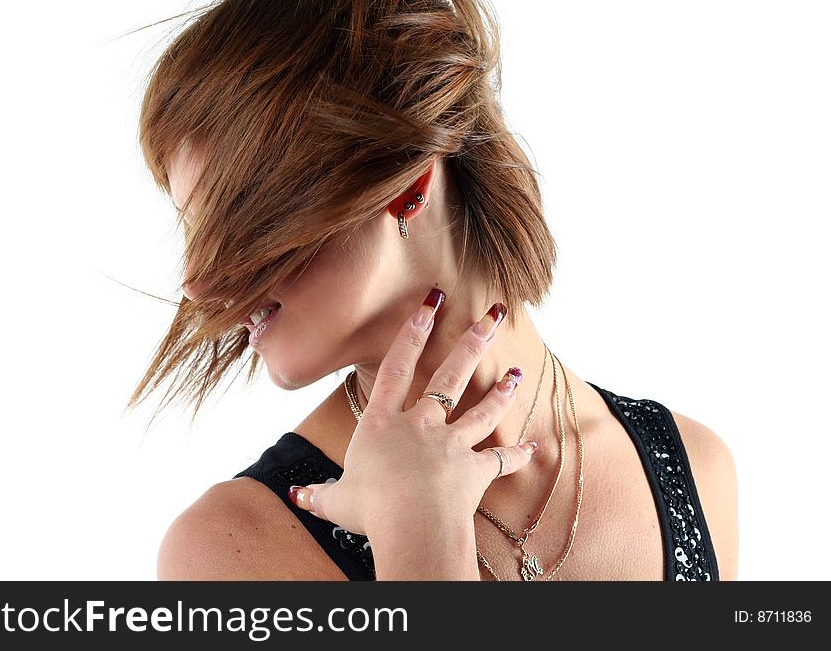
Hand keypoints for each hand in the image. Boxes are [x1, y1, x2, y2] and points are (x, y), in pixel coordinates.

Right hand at [288, 287, 537, 537]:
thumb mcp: (337, 500)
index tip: (429, 305)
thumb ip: (320, 494)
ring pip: (481, 410)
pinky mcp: (474, 470)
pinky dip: (518, 455)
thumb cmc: (371, 509)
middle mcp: (420, 426)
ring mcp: (451, 445)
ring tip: (517, 373)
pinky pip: (500, 460)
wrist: (411, 525)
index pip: (396, 369)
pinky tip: (534, 448)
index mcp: (382, 425)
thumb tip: (296, 496)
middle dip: (470, 343)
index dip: (412, 333)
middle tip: (492, 316)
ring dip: (501, 392)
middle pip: (448, 377)